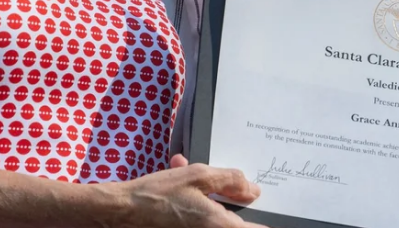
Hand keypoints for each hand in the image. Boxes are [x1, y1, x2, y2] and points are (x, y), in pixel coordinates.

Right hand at [103, 156, 260, 227]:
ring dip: (217, 200)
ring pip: (220, 218)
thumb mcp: (196, 175)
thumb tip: (254, 190)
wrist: (124, 212)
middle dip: (237, 203)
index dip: (267, 221)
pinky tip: (185, 182)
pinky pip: (205, 219)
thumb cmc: (159, 194)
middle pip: (238, 224)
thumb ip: (229, 180)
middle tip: (237, 187)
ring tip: (201, 179)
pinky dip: (202, 204)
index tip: (274, 208)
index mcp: (219, 226)